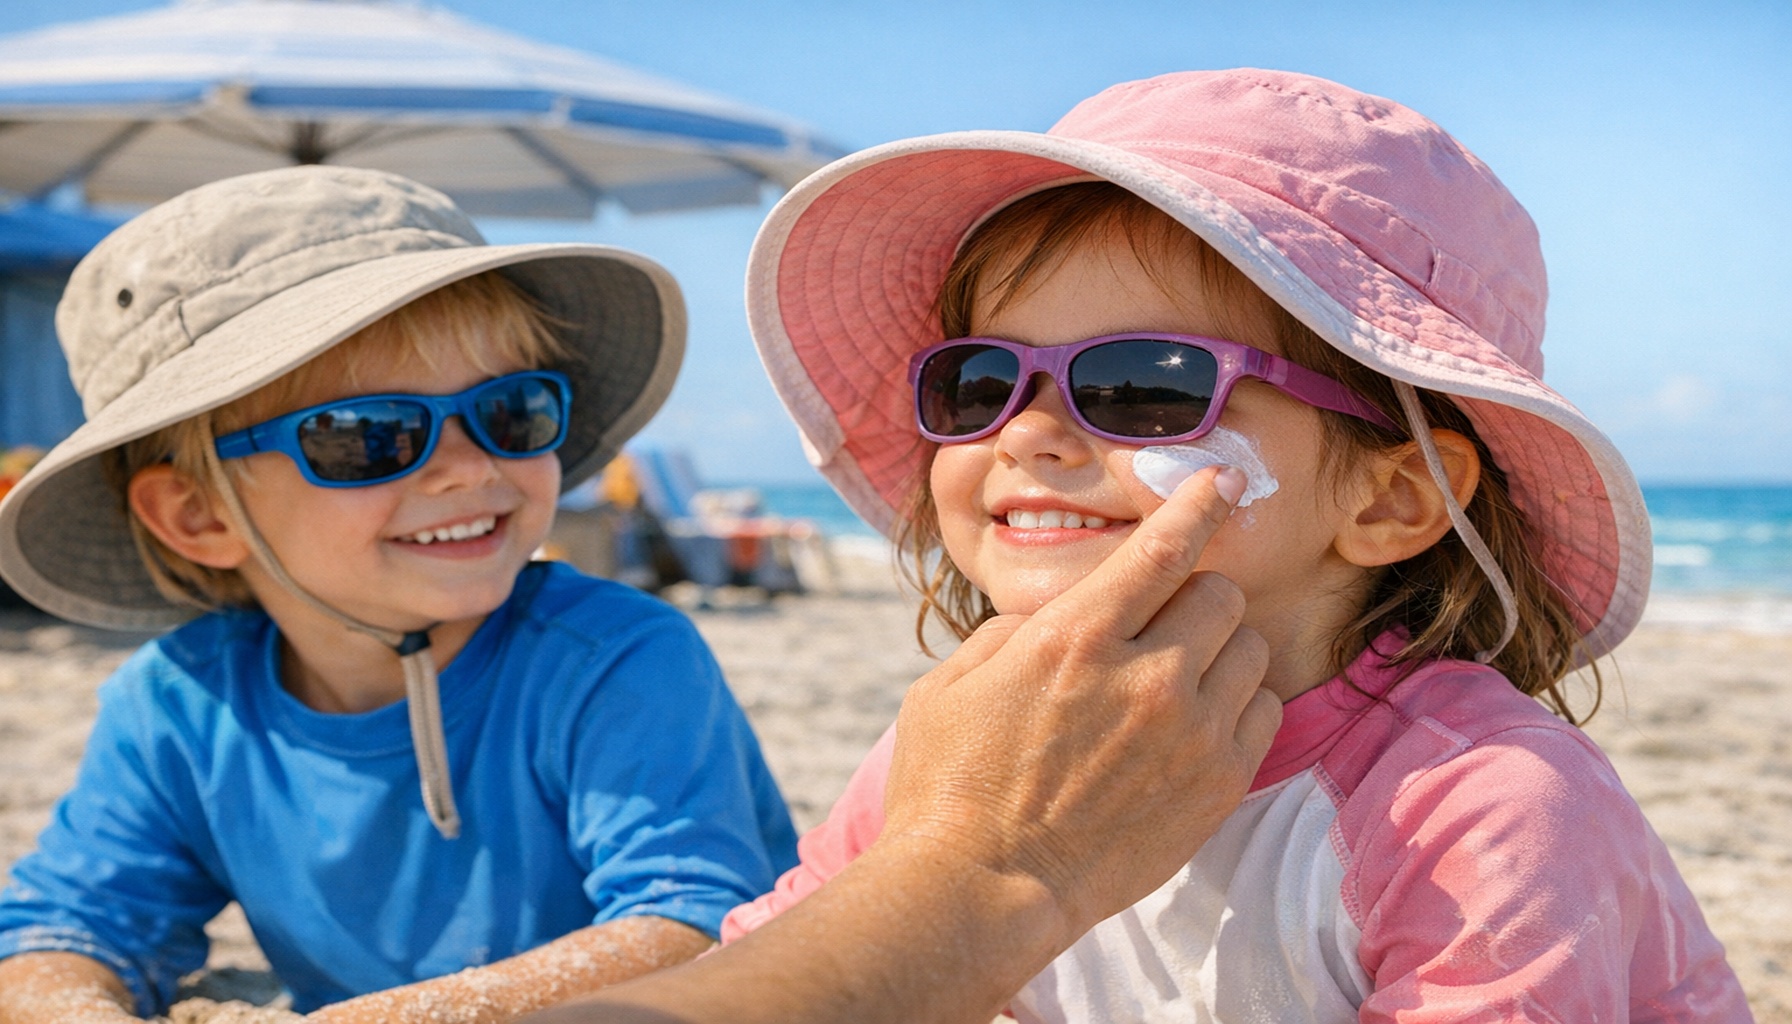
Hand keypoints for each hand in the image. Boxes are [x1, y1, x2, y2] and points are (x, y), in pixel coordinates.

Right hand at [514, 467, 1279, 1023]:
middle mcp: (1146, 673)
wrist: (982, 891)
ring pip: (1251, 649)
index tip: (1218, 485)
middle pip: (1219, 593)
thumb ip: (1014, 632)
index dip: (1199, 505)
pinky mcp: (1217, 784)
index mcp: (1075, 635)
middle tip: (1161, 628)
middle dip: (1192, 598)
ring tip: (1177, 680)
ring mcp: (1190, 731)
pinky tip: (1197, 724)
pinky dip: (1240, 706)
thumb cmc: (948, 785)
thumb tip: (1060, 615)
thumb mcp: (951, 683)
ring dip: (1220, 651)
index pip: (1164, 546)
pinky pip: (1265, 711)